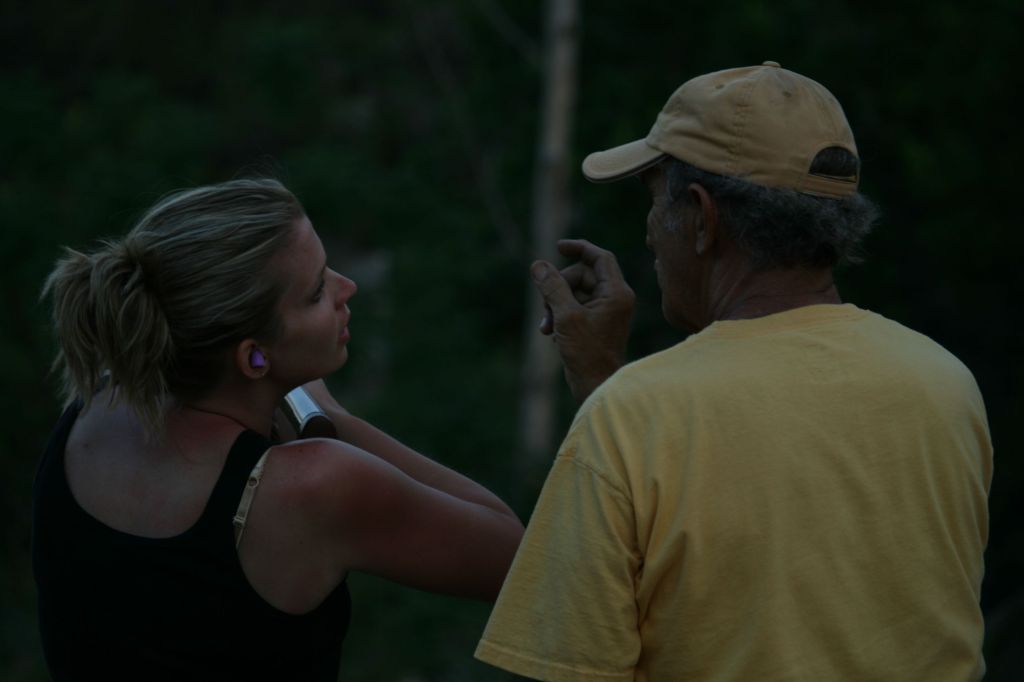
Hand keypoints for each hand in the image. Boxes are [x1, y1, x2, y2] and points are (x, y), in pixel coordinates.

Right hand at [531, 239, 634, 401]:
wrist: (595, 385)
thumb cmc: (587, 353)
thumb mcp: (565, 316)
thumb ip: (552, 287)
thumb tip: (539, 265)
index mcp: (616, 292)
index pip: (600, 257)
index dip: (579, 248)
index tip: (558, 247)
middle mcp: (614, 298)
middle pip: (581, 274)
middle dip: (558, 287)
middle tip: (546, 307)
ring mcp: (604, 311)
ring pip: (573, 291)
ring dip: (554, 304)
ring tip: (546, 326)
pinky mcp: (594, 323)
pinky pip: (573, 306)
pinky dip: (559, 315)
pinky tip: (549, 333)